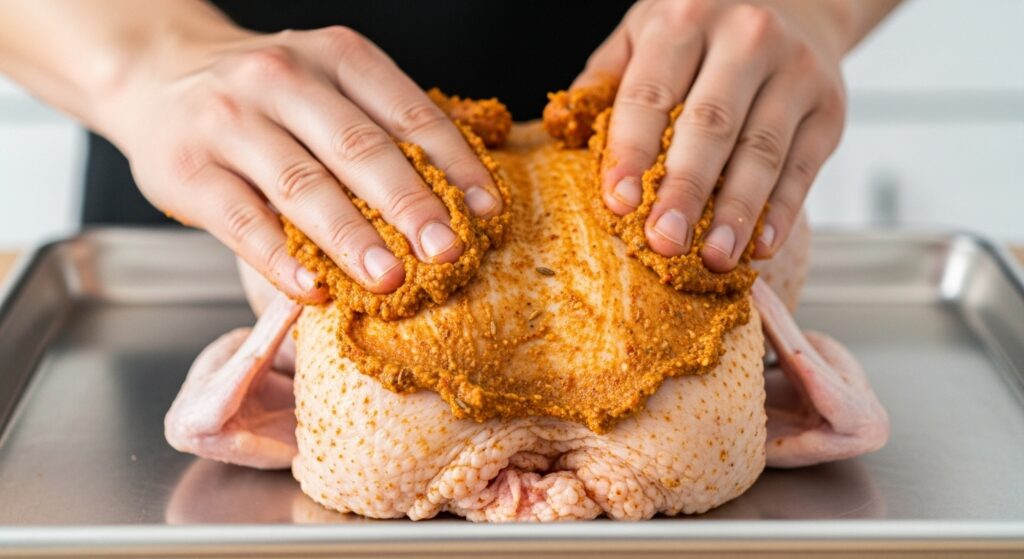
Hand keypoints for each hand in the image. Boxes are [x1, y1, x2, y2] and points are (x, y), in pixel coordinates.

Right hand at [101, 26, 503, 298]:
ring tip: (389, 279)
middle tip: (448, 251)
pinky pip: (240, 220)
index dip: (453, 163)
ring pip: (300, 185)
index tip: (487, 211)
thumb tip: (455, 202)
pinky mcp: (186, 170)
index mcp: (335, 57)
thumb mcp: (328, 85)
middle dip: (409, 204)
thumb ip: (378, 129)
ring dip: (351, 237)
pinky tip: (313, 289)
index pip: (407, 111)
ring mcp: (230, 122)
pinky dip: (280, 259)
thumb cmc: (266, 96)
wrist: (157, 73)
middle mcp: (283, 79)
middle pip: (357, 147)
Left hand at [576, 0, 850, 270]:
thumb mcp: (647, 29)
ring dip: (737, 211)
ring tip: (714, 257)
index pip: (650, 94)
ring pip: (762, 151)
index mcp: (684, 18)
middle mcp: (745, 38)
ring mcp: (795, 71)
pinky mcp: (830, 107)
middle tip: (664, 242)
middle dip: (685, 190)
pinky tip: (760, 246)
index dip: (632, 151)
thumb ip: (608, 75)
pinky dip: (783, 211)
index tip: (618, 203)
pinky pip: (804, 166)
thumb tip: (561, 125)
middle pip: (710, 125)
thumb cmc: (705, 24)